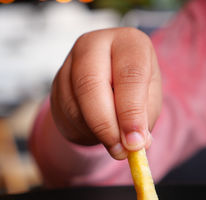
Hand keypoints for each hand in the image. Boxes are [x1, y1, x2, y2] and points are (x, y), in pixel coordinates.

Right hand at [50, 27, 161, 159]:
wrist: (110, 82)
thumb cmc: (135, 89)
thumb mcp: (149, 101)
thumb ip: (143, 119)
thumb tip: (135, 143)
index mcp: (129, 42)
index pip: (129, 74)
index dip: (131, 111)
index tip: (134, 142)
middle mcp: (96, 43)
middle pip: (91, 84)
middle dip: (106, 125)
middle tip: (119, 151)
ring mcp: (71, 61)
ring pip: (75, 103)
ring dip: (94, 131)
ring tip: (113, 142)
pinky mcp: (56, 81)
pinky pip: (64, 113)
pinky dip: (82, 130)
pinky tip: (96, 130)